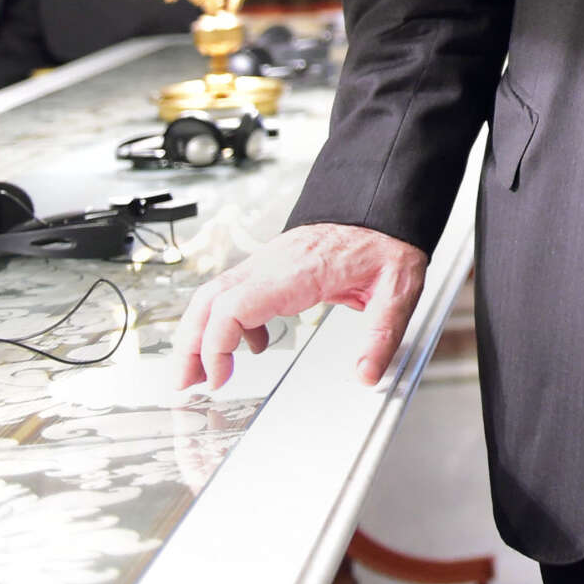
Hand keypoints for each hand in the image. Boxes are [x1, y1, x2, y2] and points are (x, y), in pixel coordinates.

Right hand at [173, 223, 427, 389]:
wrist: (384, 199)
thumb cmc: (388, 239)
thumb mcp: (398, 288)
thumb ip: (382, 334)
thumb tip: (366, 375)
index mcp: (298, 271)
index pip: (234, 306)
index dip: (215, 344)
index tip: (219, 377)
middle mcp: (273, 264)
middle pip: (209, 301)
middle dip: (189, 345)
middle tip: (185, 383)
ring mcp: (268, 261)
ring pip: (214, 295)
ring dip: (200, 333)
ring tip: (202, 372)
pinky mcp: (272, 263)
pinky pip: (235, 291)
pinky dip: (228, 321)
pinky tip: (254, 345)